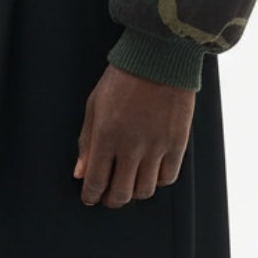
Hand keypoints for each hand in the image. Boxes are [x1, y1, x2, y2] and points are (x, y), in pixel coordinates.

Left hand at [73, 63, 195, 206]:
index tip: (90, 197)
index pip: (95, 182)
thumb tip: (80, 173)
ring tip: (130, 181)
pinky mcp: (177, 143)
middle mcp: (131, 146)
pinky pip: (167, 178)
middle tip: (109, 196)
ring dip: (134, 191)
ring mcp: (156, 147)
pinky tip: (151, 170)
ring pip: (144, 191)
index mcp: (106, 136)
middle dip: (111, 200)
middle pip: (121, 194)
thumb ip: (86, 141)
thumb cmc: (123, 77)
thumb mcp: (95, 105)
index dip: (91, 195)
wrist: (159, 57)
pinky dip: (158, 180)